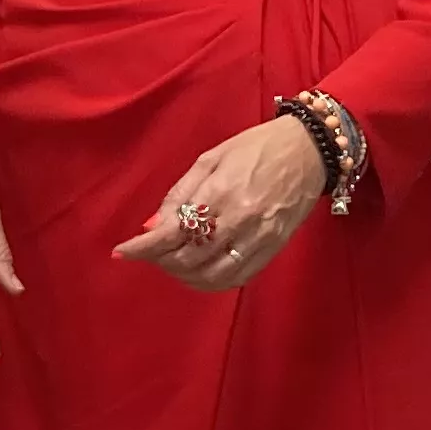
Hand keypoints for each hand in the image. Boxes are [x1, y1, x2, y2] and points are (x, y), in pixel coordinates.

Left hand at [110, 116, 327, 292]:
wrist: (309, 150)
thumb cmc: (256, 147)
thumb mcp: (211, 159)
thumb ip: (180, 194)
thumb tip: (153, 227)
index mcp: (220, 191)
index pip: (173, 231)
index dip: (143, 247)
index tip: (121, 252)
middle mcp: (239, 219)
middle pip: (189, 258)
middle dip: (162, 260)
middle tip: (152, 252)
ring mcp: (258, 238)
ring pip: (211, 275)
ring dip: (184, 275)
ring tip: (174, 262)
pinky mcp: (273, 249)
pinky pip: (237, 278)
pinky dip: (212, 282)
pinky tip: (201, 271)